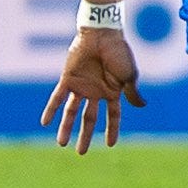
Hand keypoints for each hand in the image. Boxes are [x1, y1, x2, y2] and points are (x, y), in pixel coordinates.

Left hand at [40, 28, 145, 152]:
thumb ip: (133, 92)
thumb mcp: (130, 75)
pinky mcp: (68, 79)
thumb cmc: (119, 53)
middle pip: (89, 118)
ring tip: (61, 143)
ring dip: (66, 127)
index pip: (112, 116)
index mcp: (112, 92)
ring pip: (72, 112)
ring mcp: (81, 86)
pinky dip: (51, 110)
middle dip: (85, 135)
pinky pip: (58, 98)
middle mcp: (96, 92)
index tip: (110, 145)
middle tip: (81, 152)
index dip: (112, 130)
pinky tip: (45, 123)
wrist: (102, 35)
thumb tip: (142, 106)